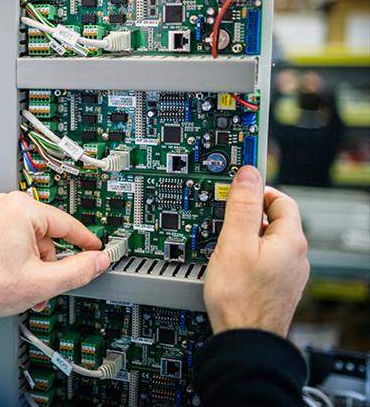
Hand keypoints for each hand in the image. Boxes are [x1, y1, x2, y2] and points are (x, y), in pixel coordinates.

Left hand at [0, 191, 108, 318]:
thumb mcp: (44, 282)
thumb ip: (78, 271)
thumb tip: (97, 261)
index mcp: (21, 209)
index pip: (67, 224)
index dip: (86, 241)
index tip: (96, 248)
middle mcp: (6, 205)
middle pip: (47, 236)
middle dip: (50, 265)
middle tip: (46, 286)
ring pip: (31, 241)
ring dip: (34, 266)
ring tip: (26, 289)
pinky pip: (14, 240)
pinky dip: (19, 259)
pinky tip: (15, 279)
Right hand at [204, 166, 309, 336]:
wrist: (244, 341)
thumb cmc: (240, 298)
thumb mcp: (235, 243)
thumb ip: (242, 206)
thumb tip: (248, 175)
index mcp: (291, 241)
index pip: (281, 199)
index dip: (258, 190)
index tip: (236, 188)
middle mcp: (296, 257)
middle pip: (273, 221)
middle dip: (248, 214)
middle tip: (223, 215)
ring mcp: (287, 275)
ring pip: (267, 242)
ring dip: (246, 236)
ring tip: (221, 242)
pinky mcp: (275, 289)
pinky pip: (263, 261)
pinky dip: (246, 256)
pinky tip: (228, 265)